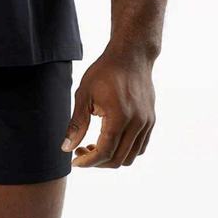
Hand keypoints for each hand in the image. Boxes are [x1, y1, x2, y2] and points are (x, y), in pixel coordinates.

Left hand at [60, 45, 155, 167]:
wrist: (131, 55)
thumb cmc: (104, 71)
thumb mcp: (84, 94)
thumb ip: (77, 123)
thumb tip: (66, 148)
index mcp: (120, 116)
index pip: (105, 151)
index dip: (88, 161)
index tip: (74, 161)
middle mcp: (137, 123)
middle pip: (118, 159)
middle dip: (97, 162)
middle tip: (81, 151)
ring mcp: (147, 123)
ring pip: (131, 157)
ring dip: (112, 158)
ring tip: (94, 145)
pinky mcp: (151, 121)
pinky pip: (140, 147)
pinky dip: (125, 151)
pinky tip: (110, 139)